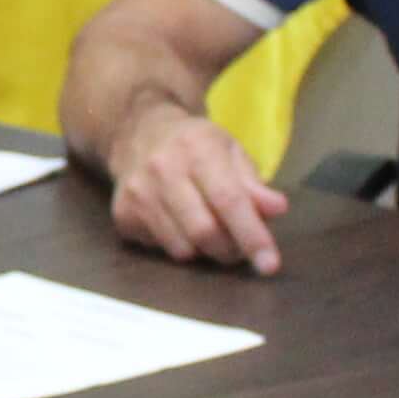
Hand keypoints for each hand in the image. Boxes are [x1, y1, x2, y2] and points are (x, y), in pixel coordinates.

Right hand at [106, 103, 289, 274]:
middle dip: (230, 250)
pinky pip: (160, 250)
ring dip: (205, 252)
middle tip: (239, 247)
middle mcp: (162, 169)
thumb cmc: (196, 147)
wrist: (139, 133)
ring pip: (182, 249)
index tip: (269, 264)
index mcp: (197, 148)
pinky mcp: (122, 214)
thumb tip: (276, 209)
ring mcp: (137, 193)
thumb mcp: (231, 153)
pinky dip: (179, 247)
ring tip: (210, 233)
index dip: (251, 235)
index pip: (228, 200)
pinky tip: (179, 225)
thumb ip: (254, 185)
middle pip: (204, 232)